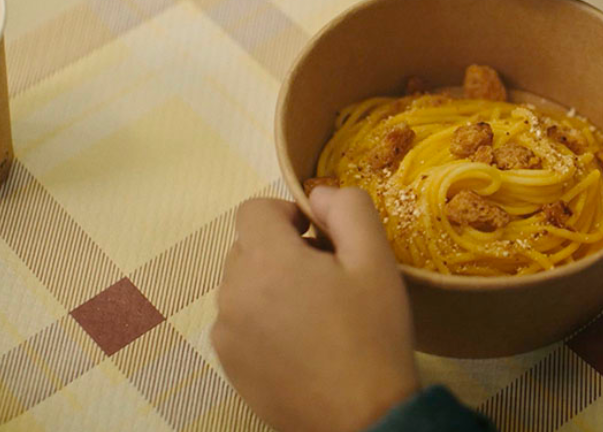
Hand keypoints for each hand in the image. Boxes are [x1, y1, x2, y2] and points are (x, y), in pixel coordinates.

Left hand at [212, 188, 417, 431]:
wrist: (365, 418)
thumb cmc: (373, 336)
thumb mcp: (376, 260)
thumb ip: (348, 209)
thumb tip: (320, 194)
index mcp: (267, 262)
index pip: (253, 210)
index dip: (287, 214)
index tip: (318, 239)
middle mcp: (233, 294)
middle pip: (247, 247)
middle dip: (282, 250)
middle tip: (327, 279)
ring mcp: (226, 333)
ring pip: (242, 285)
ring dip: (271, 285)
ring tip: (316, 315)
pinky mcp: (229, 365)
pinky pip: (239, 321)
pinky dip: (263, 320)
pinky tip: (301, 344)